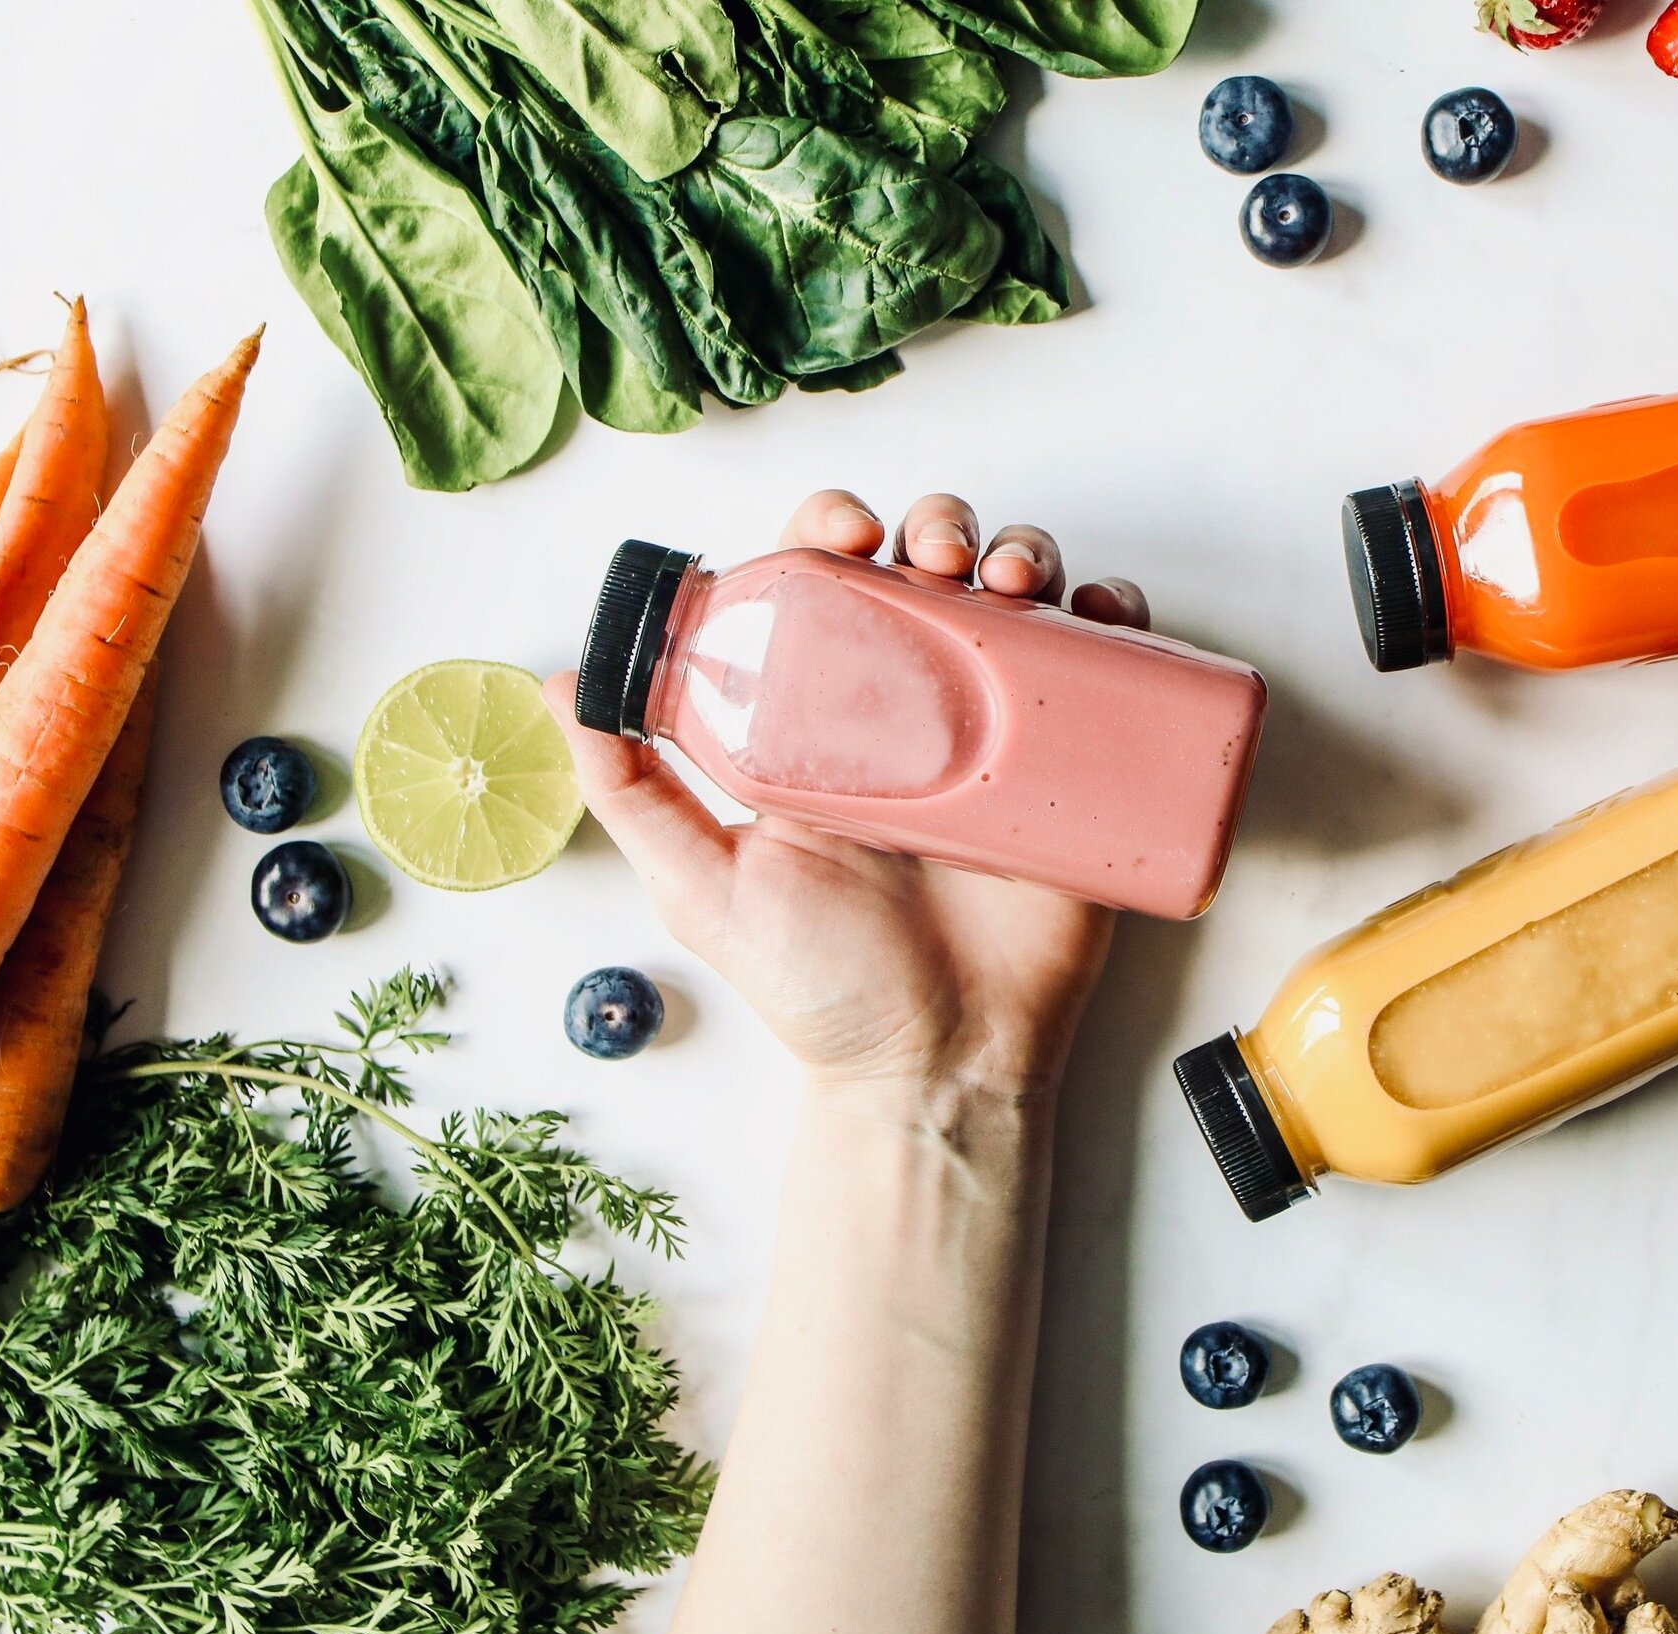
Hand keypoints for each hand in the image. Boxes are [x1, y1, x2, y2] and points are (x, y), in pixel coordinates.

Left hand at [546, 491, 1152, 1108]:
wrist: (937, 1065)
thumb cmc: (822, 985)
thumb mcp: (704, 884)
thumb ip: (635, 791)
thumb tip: (564, 683)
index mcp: (822, 715)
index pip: (823, 581)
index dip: (831, 527)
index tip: (844, 533)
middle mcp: (913, 708)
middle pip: (928, 567)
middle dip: (938, 524)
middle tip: (937, 556)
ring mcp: (999, 733)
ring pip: (1019, 598)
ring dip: (1023, 552)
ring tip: (1016, 582)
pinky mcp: (1073, 770)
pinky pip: (1106, 670)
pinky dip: (1113, 617)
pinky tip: (1101, 613)